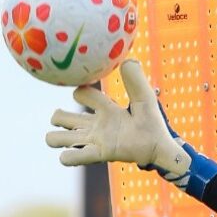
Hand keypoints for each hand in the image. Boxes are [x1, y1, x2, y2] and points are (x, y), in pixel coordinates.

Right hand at [47, 59, 190, 177]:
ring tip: (70, 139)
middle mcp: (96, 125)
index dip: (80, 91)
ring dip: (55, 138)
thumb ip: (136, 81)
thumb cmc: (153, 124)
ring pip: (59, 139)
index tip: (85, 93)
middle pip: (61, 118)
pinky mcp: (98, 154)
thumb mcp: (145, 99)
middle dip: (58, 117)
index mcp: (106, 109)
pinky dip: (67, 157)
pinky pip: (72, 157)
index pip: (82, 93)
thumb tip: (128, 59)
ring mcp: (95, 140)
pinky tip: (73, 154)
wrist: (160, 148)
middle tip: (66, 120)